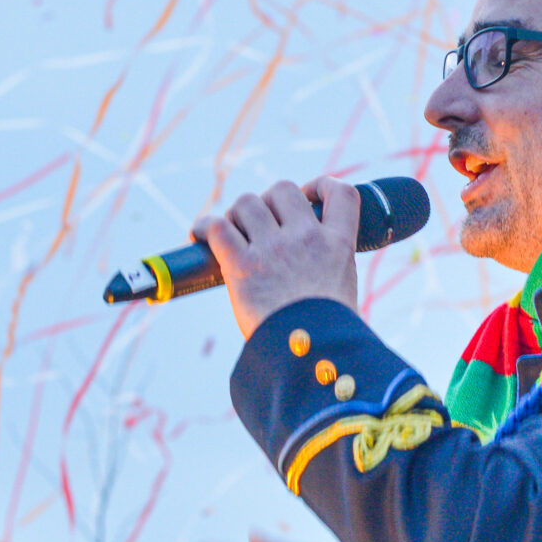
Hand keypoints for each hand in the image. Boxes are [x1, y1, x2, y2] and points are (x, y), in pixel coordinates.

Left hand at [191, 178, 361, 338]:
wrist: (309, 355)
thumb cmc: (326, 338)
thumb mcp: (340, 295)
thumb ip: (325, 274)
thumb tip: (306, 285)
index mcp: (338, 245)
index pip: (341, 193)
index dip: (321, 186)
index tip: (309, 196)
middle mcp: (306, 238)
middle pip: (283, 190)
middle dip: (269, 202)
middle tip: (261, 226)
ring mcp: (273, 249)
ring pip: (247, 203)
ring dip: (237, 214)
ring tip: (234, 235)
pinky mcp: (241, 264)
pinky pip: (216, 226)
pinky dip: (204, 227)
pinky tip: (200, 236)